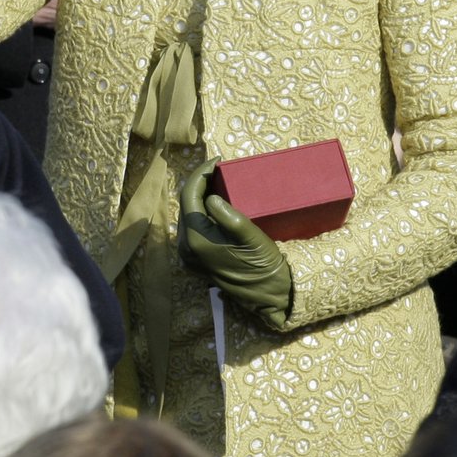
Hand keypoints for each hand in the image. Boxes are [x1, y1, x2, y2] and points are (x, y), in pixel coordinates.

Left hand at [178, 159, 292, 328]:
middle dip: (200, 183)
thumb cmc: (263, 264)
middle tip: (218, 169)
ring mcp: (190, 255)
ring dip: (200, 196)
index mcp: (197, 240)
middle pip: (186, 204)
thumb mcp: (250, 236)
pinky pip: (194, 227)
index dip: (201, 174)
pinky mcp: (197, 259)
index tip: (217, 161)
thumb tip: (209, 197)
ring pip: (189, 215)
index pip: (189, 196)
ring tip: (217, 181)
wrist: (270, 295)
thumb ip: (227, 216)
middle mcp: (187, 247)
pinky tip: (215, 202)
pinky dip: (201, 211)